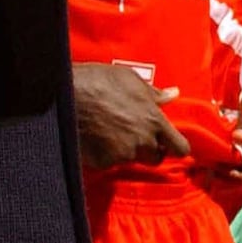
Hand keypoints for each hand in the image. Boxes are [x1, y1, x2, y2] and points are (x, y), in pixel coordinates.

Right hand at [72, 63, 189, 167]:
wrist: (62, 94)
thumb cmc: (97, 81)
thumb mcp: (129, 79)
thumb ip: (154, 92)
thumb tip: (172, 94)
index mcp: (155, 122)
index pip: (180, 148)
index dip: (175, 147)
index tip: (170, 144)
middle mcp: (142, 142)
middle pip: (155, 158)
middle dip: (148, 150)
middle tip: (134, 136)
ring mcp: (122, 154)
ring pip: (130, 159)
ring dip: (124, 151)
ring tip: (108, 131)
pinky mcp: (101, 162)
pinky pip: (108, 163)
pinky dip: (103, 155)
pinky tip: (93, 138)